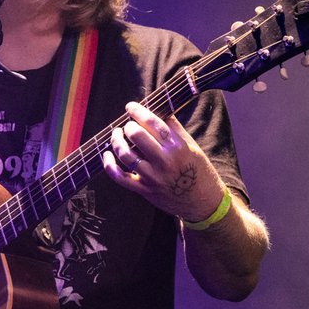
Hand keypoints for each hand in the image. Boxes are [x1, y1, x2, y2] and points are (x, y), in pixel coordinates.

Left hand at [102, 101, 226, 222]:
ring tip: (116, 134)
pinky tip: (106, 155)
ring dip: (116, 141)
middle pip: (137, 136)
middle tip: (128, 125)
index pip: (153, 123)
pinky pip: (120, 178)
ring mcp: (153, 177)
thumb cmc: (198, 170)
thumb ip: (174, 128)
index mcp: (177, 147)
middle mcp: (164, 161)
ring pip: (125, 155)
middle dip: (128, 126)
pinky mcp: (144, 190)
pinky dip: (109, 165)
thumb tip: (159, 109)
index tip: (130, 106)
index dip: (138, 111)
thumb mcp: (191, 146)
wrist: (202, 202)